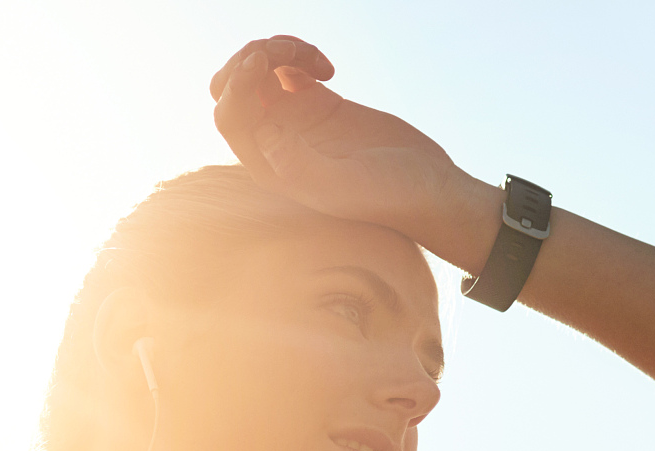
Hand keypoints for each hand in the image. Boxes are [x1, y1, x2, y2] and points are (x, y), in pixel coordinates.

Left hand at [208, 37, 489, 259]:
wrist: (424, 188)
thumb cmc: (387, 195)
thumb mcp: (344, 184)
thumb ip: (301, 165)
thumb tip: (263, 134)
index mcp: (269, 164)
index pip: (230, 115)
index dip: (237, 82)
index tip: (263, 60)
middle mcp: (275, 141)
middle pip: (234, 89)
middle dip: (251, 60)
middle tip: (290, 53)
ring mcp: (295, 120)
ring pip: (258, 73)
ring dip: (276, 51)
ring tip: (316, 59)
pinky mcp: (318, 103)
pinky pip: (287, 68)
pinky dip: (298, 54)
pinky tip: (328, 68)